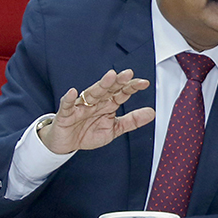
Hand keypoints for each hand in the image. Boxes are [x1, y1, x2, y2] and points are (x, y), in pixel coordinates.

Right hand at [39, 69, 154, 154]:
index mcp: (107, 104)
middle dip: (118, 82)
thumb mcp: (113, 129)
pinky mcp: (66, 114)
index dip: (132, 87)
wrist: (66, 144)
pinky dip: (69, 99)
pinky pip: (67, 105)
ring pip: (91, 93)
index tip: (144, 83)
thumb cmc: (88, 133)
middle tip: (128, 74)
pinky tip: (73, 92)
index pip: (121, 93)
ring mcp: (81, 106)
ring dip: (100, 85)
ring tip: (110, 76)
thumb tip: (151, 112)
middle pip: (108, 89)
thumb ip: (131, 121)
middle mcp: (96, 102)